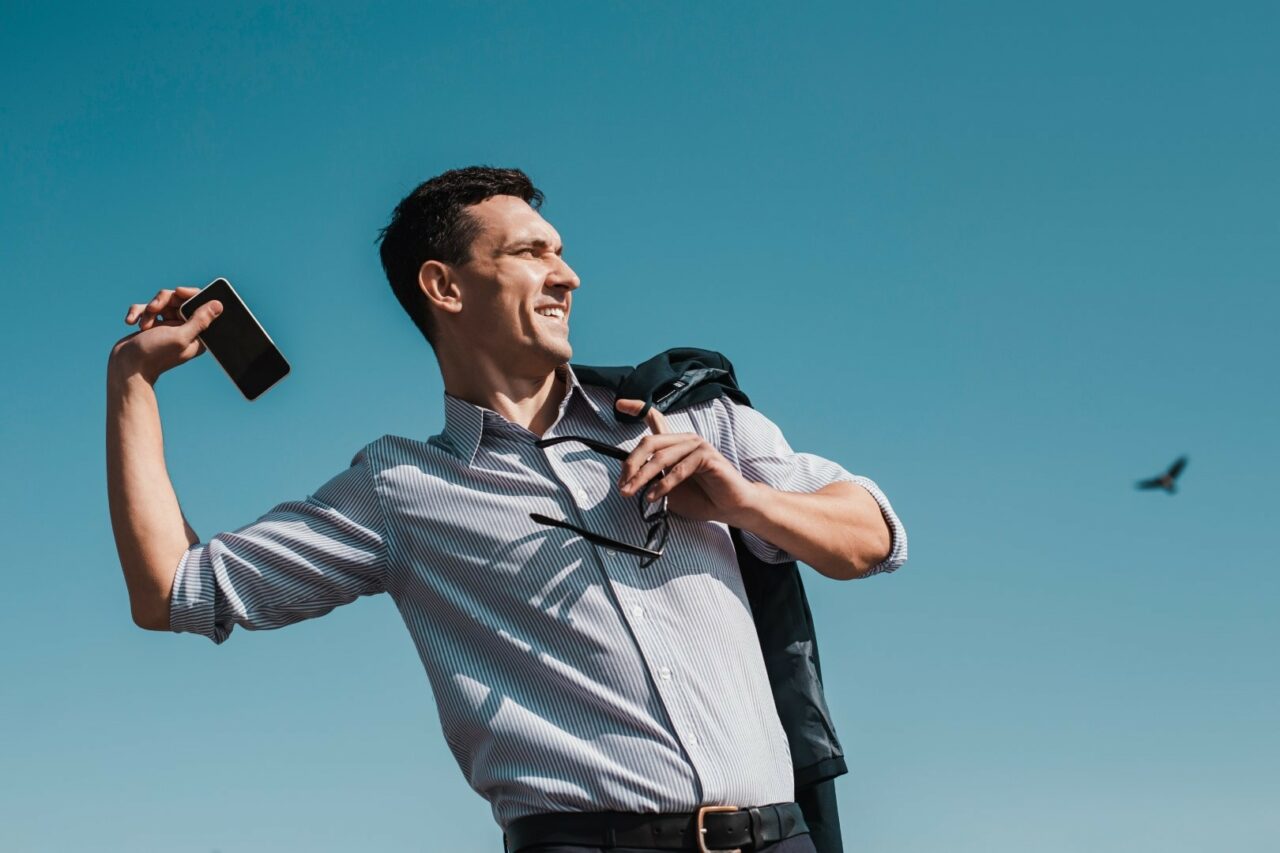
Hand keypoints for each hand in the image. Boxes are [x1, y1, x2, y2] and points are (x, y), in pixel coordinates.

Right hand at [109, 286, 222, 383]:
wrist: (126, 367)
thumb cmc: (154, 354)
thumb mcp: (180, 336)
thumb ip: (199, 320)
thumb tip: (218, 305)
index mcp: (198, 333)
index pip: (201, 305)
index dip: (191, 294)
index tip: (178, 292)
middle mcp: (185, 328)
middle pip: (179, 299)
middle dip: (163, 301)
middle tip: (153, 309)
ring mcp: (168, 325)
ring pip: (162, 301)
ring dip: (149, 309)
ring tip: (143, 326)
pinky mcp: (153, 324)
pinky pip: (146, 308)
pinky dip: (138, 312)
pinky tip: (130, 321)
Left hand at [614, 398, 762, 524]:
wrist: (729, 508)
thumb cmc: (700, 498)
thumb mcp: (667, 489)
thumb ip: (651, 479)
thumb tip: (627, 474)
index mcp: (674, 444)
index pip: (655, 418)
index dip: (637, 407)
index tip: (619, 404)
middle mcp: (684, 440)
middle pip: (649, 442)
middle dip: (631, 464)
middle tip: (622, 486)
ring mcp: (697, 446)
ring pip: (661, 457)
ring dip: (642, 477)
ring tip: (630, 493)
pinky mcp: (707, 456)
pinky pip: (679, 469)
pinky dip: (663, 485)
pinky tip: (654, 496)